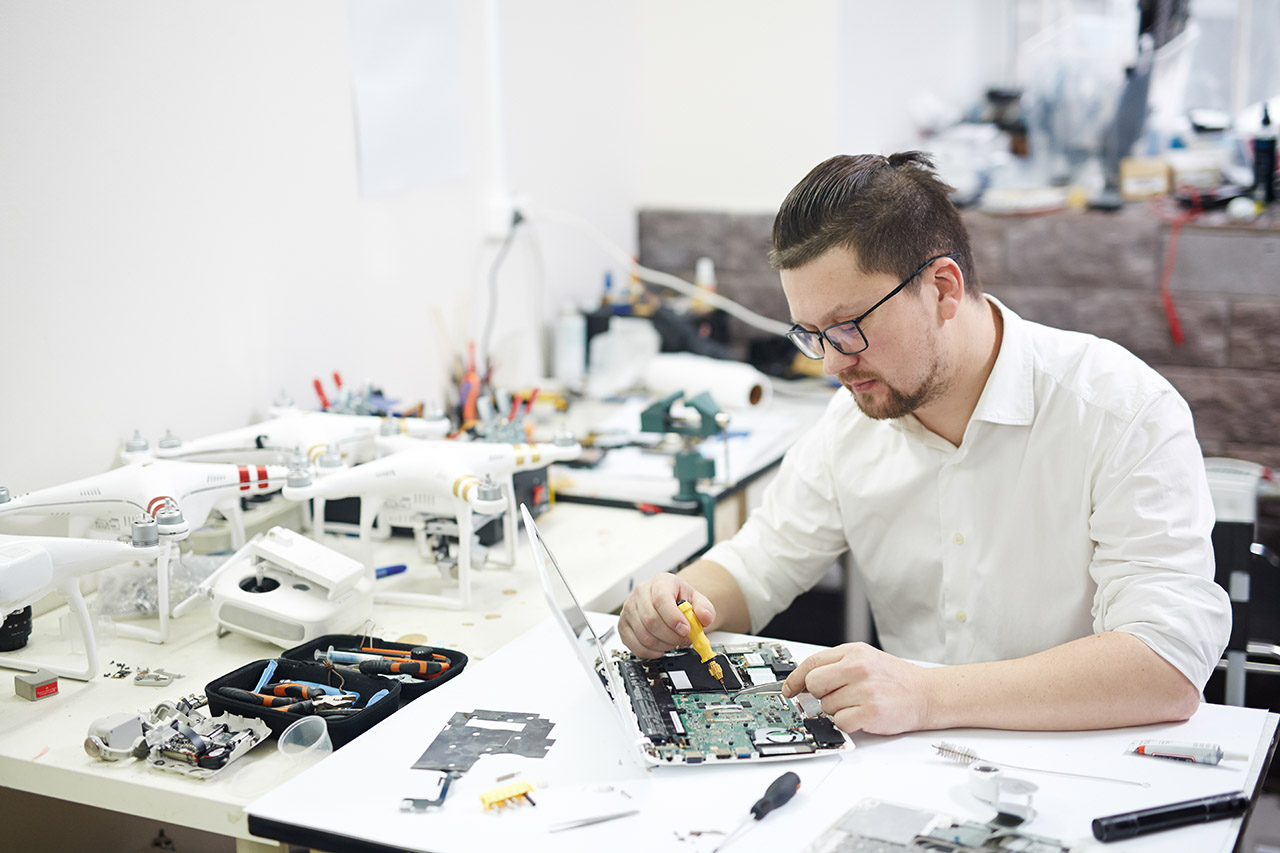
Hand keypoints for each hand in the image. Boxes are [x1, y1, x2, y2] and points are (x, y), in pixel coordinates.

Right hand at [619, 573, 715, 658]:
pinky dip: (651, 652)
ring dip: (663, 645)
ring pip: (643, 635)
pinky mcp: (623, 625)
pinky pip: (634, 645)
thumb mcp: (697, 600)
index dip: (674, 618)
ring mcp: (629, 609)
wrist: (669, 601)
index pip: (661, 599)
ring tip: (674, 642)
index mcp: (660, 582)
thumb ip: (705, 609)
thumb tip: (705, 618)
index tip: (685, 630)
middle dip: (671, 636)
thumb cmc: (680, 599)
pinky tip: (661, 647)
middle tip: (684, 639)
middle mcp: (640, 593)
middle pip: (651, 620)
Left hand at [782, 643, 932, 734]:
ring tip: (858, 704)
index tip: (788, 690)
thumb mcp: (866, 659)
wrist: (927, 694)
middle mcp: (858, 668)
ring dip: (837, 710)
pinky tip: (861, 716)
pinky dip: (847, 724)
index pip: (811, 663)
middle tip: (835, 697)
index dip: (795, 679)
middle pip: (813, 684)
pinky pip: (840, 722)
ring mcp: (864, 690)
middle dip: (819, 695)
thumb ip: (837, 665)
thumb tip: (805, 680)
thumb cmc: (896, 679)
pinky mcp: (870, 712)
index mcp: (854, 652)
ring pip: (826, 706)